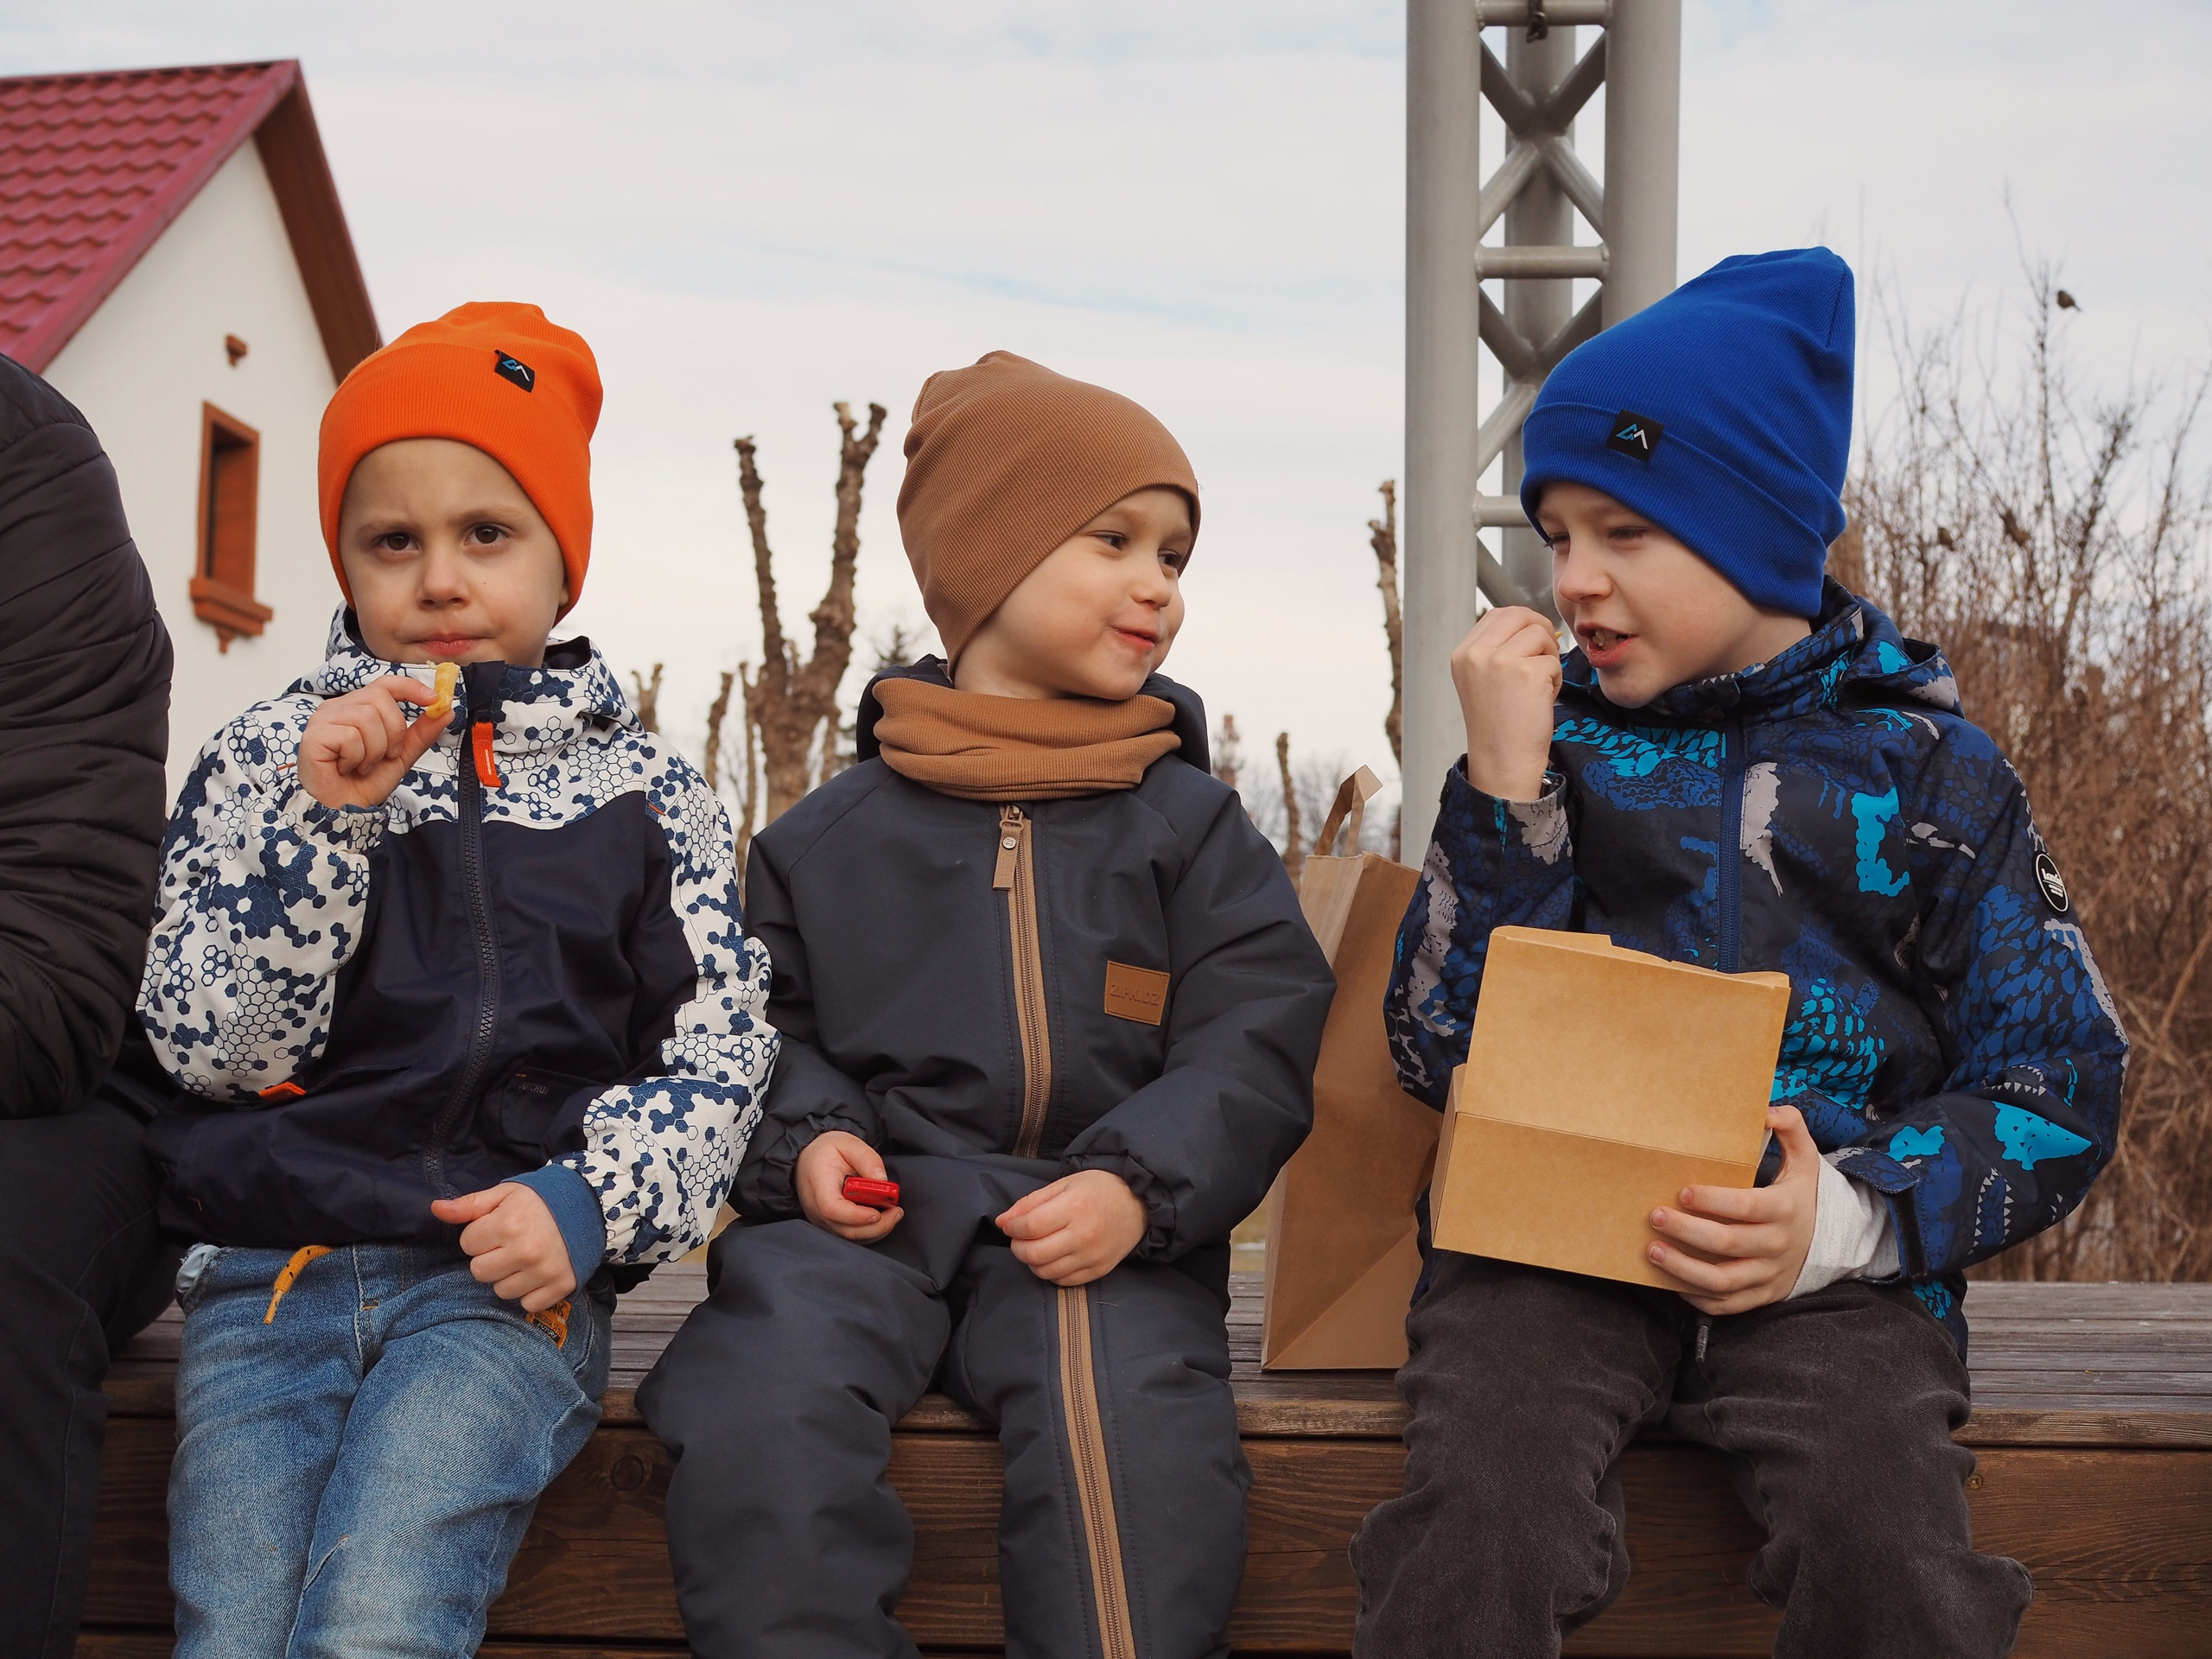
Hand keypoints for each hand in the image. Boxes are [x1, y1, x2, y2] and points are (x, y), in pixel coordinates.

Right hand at [299, 675, 450, 809]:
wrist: (345, 811)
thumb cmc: (365, 782)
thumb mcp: (401, 755)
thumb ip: (421, 733)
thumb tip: (445, 710)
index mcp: (356, 707)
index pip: (385, 684)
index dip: (410, 688)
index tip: (433, 700)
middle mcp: (337, 708)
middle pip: (380, 698)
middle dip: (393, 732)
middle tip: (385, 755)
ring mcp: (322, 720)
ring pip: (366, 718)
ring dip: (375, 750)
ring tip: (363, 765)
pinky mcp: (313, 736)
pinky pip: (350, 736)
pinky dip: (357, 758)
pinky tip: (347, 768)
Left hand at [433, 1183, 576, 1312]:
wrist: (589, 1207)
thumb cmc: (540, 1200)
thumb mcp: (504, 1194)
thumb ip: (469, 1205)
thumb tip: (435, 1209)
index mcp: (509, 1223)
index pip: (467, 1244)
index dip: (480, 1235)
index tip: (498, 1227)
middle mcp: (526, 1250)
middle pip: (480, 1272)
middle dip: (490, 1258)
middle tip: (509, 1244)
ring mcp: (544, 1271)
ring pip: (501, 1291)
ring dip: (508, 1277)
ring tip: (524, 1258)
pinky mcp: (560, 1286)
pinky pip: (527, 1304)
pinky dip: (529, 1292)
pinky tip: (537, 1273)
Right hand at [796, 1131, 902, 1242]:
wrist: (809, 1157)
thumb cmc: (828, 1151)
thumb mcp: (849, 1143)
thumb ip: (868, 1159)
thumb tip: (883, 1180)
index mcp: (819, 1184)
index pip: (832, 1208)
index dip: (856, 1216)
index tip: (878, 1213)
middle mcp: (815, 1207)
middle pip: (844, 1229)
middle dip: (875, 1227)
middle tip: (896, 1213)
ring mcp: (820, 1219)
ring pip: (848, 1237)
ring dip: (875, 1231)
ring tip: (894, 1214)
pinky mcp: (828, 1225)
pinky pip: (849, 1235)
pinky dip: (868, 1232)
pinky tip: (882, 1219)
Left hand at [996, 1170, 1146, 1286]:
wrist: (1138, 1203)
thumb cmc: (1099, 1189)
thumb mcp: (1064, 1185)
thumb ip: (1031, 1202)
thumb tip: (1003, 1222)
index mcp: (1074, 1207)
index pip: (1030, 1227)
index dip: (1012, 1228)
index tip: (1009, 1225)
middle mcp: (1083, 1235)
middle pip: (1034, 1254)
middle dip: (1018, 1247)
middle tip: (1019, 1238)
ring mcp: (1092, 1256)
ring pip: (1046, 1272)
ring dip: (1032, 1262)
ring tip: (1036, 1247)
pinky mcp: (1099, 1270)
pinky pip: (1063, 1281)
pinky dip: (1051, 1272)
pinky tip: (1053, 1258)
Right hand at [1451, 606, 1561, 801]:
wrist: (1502, 762)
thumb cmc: (1499, 726)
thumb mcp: (1482, 680)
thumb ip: (1496, 649)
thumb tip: (1532, 624)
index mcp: (1463, 654)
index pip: (1498, 614)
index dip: (1523, 623)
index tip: (1532, 642)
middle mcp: (1476, 654)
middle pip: (1521, 615)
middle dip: (1540, 632)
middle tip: (1545, 657)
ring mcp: (1500, 661)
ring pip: (1541, 635)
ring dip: (1549, 658)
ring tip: (1539, 686)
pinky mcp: (1527, 673)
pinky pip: (1554, 661)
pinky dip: (1556, 680)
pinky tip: (1542, 700)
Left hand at [1646, 1105, 1819, 1315]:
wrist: (1831, 1244)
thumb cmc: (1801, 1195)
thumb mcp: (1806, 1159)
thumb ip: (1791, 1128)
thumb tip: (1766, 1109)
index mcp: (1784, 1209)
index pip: (1745, 1207)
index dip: (1713, 1201)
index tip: (1683, 1192)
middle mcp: (1776, 1245)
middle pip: (1726, 1244)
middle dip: (1686, 1231)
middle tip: (1655, 1216)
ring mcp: (1768, 1275)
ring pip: (1722, 1281)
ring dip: (1682, 1268)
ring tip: (1652, 1250)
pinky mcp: (1762, 1296)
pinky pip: (1726, 1305)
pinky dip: (1697, 1297)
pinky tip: (1671, 1280)